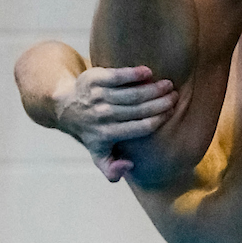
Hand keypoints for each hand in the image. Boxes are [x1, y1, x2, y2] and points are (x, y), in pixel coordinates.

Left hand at [54, 65, 177, 181]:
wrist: (66, 108)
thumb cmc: (92, 132)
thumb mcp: (98, 156)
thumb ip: (112, 170)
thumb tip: (129, 166)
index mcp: (107, 135)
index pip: (141, 127)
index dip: (159, 119)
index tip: (171, 112)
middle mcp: (102, 116)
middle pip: (139, 109)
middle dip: (161, 102)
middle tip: (175, 96)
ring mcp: (97, 96)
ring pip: (132, 93)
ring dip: (153, 88)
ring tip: (168, 84)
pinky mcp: (94, 79)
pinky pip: (118, 76)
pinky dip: (134, 74)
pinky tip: (148, 72)